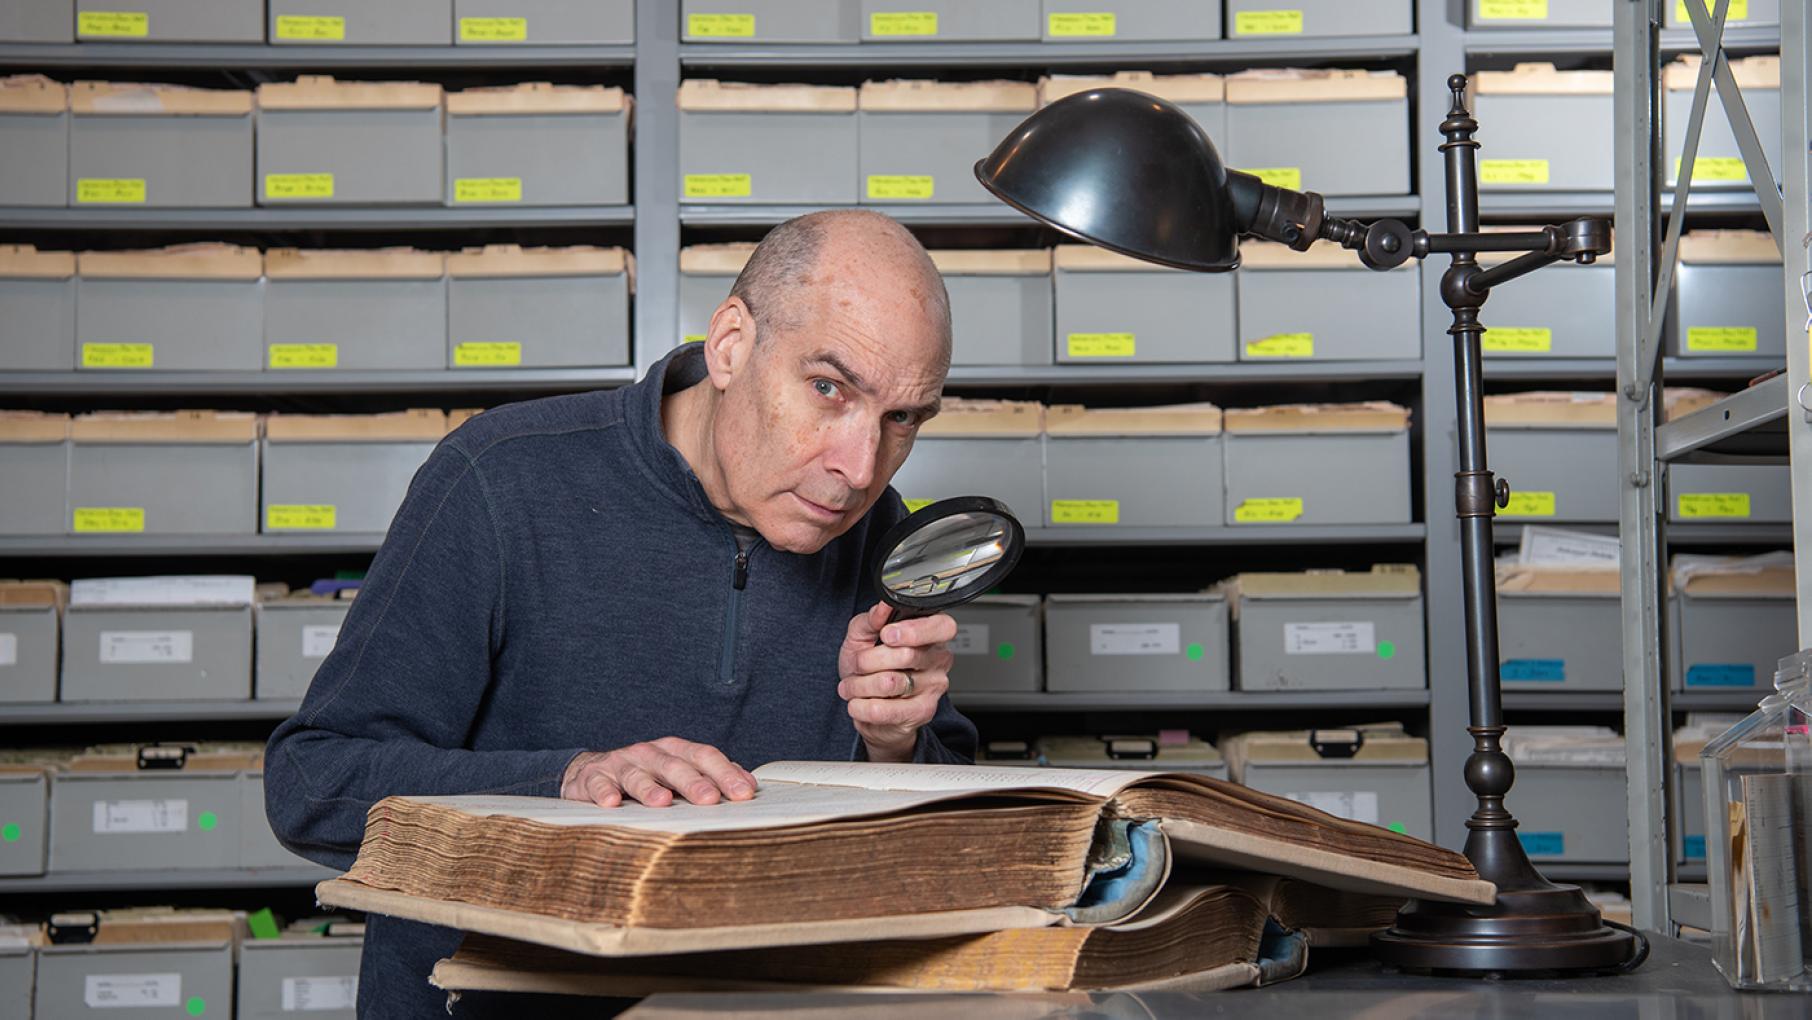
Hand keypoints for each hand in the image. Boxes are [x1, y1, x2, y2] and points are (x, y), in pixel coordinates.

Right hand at [560, 737, 757, 807]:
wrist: (591, 772)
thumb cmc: (646, 777)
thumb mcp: (678, 773)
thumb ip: (712, 777)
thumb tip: (748, 785)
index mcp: (674, 750)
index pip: (704, 757)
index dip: (724, 773)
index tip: (743, 793)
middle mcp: (649, 753)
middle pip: (674, 765)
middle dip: (693, 782)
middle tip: (710, 799)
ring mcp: (620, 764)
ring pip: (637, 774)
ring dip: (649, 788)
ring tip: (662, 802)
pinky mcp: (592, 778)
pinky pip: (598, 784)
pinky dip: (604, 792)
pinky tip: (611, 802)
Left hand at [837, 603, 954, 761]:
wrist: (870, 707)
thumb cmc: (870, 668)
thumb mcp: (863, 637)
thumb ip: (871, 620)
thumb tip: (882, 607)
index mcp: (931, 634)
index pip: (941, 627)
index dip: (913, 630)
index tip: (885, 635)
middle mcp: (939, 659)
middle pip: (907, 654)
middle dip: (868, 660)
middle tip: (857, 664)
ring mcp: (933, 687)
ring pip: (890, 683)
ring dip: (859, 685)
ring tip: (852, 686)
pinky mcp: (922, 712)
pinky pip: (885, 710)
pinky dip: (862, 707)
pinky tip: (858, 703)